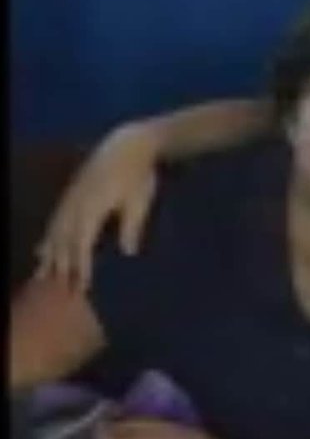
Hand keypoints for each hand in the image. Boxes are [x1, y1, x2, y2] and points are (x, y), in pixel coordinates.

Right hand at [36, 123, 162, 292]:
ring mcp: (70, 199)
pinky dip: (46, 239)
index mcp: (92, 207)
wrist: (128, 145)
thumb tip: (128, 253)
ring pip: (54, 233)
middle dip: (62, 267)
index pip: (82, 244)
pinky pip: (53, 222)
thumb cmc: (139, 175)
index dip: (81, 266)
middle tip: (62, 292)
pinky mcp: (70, 195)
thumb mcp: (140, 200)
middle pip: (64, 242)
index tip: (82, 286)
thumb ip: (131, 226)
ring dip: (49, 257)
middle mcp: (75, 204)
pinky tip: (40, 251)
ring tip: (43, 278)